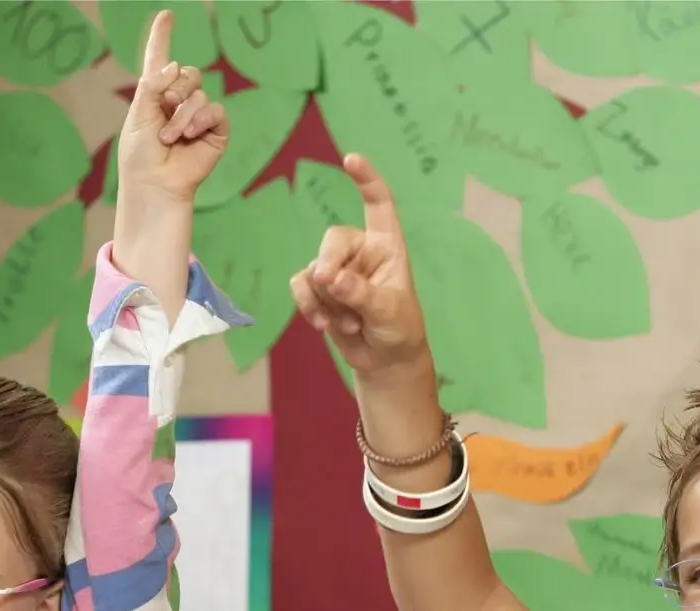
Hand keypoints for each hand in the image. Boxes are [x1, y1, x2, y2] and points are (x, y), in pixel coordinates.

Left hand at [116, 10, 228, 203]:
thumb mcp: (138, 113)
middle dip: (175, 89)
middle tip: (164, 113)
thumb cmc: (140, 155)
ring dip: (183, 115)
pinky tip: (190, 136)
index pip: (159, 60)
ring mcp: (198, 117)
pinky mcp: (215, 132)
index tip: (166, 16)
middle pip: (188, 73)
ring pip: (199, 94)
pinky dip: (201, 120)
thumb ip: (153, 84)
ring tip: (171, 138)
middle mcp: (177, 102)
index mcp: (155, 95)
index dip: (162, 37)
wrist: (154, 184)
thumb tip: (177, 66)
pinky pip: (216, 111)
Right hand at [289, 154, 428, 378]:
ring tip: (350, 324)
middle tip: (331, 287)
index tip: (351, 159)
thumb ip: (361, 293)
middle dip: (328, 265)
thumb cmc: (399, 329)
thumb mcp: (389, 311)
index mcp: (387, 246)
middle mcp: (361, 252)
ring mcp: (337, 270)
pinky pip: (300, 286)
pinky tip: (324, 325)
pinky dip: (308, 306)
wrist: (384, 361)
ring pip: (314, 271)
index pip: (378, 205)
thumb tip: (331, 278)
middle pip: (332, 241)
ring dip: (326, 301)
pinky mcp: (319, 290)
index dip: (367, 180)